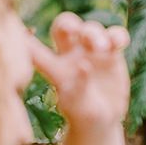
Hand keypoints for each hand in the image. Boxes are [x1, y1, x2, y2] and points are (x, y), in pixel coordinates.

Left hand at [32, 14, 130, 133]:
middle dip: (67, 24)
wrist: (102, 120)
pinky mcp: (112, 54)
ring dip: (94, 34)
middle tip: (73, 32)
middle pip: (64, 26)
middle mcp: (71, 55)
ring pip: (90, 29)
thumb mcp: (77, 106)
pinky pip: (115, 36)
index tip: (29, 29)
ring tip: (101, 48)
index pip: (36, 49)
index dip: (27, 36)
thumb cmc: (82, 115)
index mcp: (54, 67)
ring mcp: (92, 52)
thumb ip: (79, 86)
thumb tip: (84, 66)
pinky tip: (118, 43)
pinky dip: (117, 36)